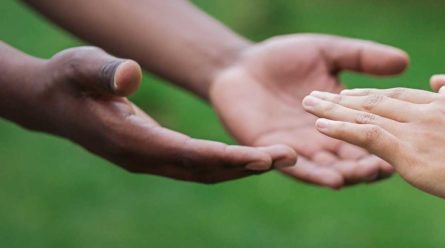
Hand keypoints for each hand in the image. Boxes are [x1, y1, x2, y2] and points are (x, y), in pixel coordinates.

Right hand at [9, 47, 295, 183]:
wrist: (51, 102)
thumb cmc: (67, 79)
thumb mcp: (81, 66)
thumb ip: (105, 71)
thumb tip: (130, 75)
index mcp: (131, 139)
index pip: (188, 154)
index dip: (227, 157)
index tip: (262, 158)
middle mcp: (144, 158)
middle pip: (205, 169)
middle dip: (248, 166)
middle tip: (291, 158)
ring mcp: (150, 161)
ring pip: (205, 172)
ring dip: (244, 168)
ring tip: (286, 158)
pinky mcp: (155, 156)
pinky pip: (199, 166)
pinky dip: (229, 164)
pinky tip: (256, 157)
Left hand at [209, 34, 408, 187]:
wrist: (240, 65)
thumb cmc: (286, 58)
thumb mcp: (329, 54)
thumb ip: (363, 58)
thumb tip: (404, 61)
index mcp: (345, 117)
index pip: (374, 132)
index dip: (391, 138)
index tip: (412, 143)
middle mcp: (328, 140)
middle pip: (356, 160)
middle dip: (372, 165)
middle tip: (388, 167)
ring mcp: (302, 149)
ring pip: (331, 170)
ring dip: (348, 175)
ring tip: (362, 175)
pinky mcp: (275, 153)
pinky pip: (297, 168)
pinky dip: (314, 174)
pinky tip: (330, 178)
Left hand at [301, 87, 444, 219]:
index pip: (403, 97)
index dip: (376, 96)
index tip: (356, 94)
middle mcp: (428, 111)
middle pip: (379, 100)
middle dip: (347, 98)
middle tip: (320, 93)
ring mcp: (417, 130)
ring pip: (367, 114)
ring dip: (334, 110)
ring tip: (309, 104)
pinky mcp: (409, 152)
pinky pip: (367, 136)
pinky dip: (342, 130)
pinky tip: (321, 126)